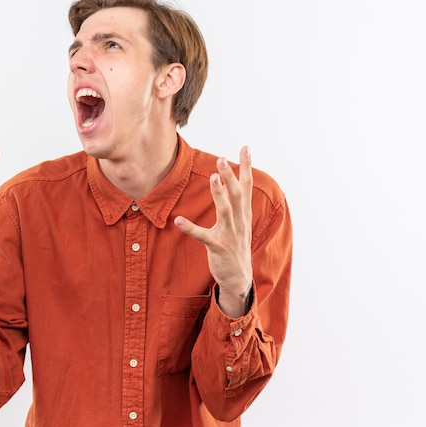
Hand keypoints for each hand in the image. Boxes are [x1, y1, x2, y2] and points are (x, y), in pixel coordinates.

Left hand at [174, 147, 252, 317]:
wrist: (239, 278)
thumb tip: (232, 182)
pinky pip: (203, 236)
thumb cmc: (236, 246)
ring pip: (225, 211)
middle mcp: (239, 222)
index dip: (246, 167)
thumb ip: (236, 203)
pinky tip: (178, 220)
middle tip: (223, 159)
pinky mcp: (218, 248)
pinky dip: (191, 228)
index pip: (246, 186)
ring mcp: (230, 235)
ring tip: (212, 178)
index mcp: (243, 214)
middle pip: (236, 195)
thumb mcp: (240, 223)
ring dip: (219, 194)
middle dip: (230, 176)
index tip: (246, 148)